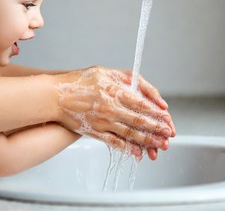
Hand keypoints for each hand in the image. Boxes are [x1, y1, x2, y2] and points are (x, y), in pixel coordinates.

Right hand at [55, 66, 175, 158]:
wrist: (55, 96)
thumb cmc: (79, 81)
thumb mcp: (104, 71)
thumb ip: (125, 77)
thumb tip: (141, 88)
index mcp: (114, 90)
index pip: (141, 103)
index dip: (156, 112)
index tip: (166, 116)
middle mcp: (110, 108)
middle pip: (139, 121)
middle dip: (157, 128)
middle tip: (169, 133)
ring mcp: (103, 122)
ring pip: (130, 133)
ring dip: (147, 140)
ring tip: (160, 144)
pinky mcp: (95, 132)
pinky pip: (115, 142)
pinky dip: (128, 148)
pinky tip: (138, 152)